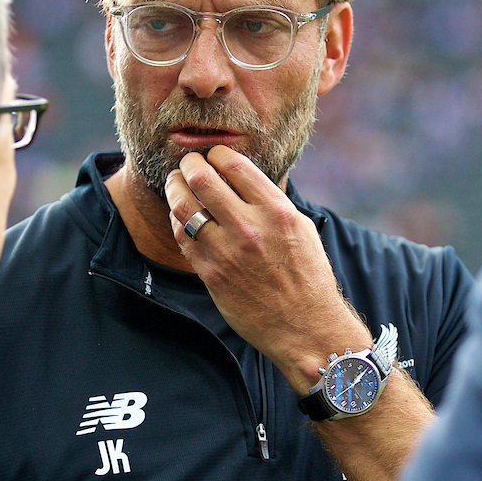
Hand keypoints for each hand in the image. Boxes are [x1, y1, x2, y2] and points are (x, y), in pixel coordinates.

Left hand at [164, 146, 369, 394]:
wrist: (304, 327)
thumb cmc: (306, 275)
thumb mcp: (299, 227)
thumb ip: (270, 200)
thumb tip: (241, 176)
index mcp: (276, 210)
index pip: (234, 164)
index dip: (216, 153)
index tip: (213, 155)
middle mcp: (249, 227)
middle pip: (201, 178)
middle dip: (189, 164)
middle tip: (187, 164)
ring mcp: (226, 251)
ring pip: (183, 206)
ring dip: (175, 188)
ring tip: (176, 184)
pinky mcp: (210, 273)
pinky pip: (181, 236)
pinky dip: (177, 220)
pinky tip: (181, 216)